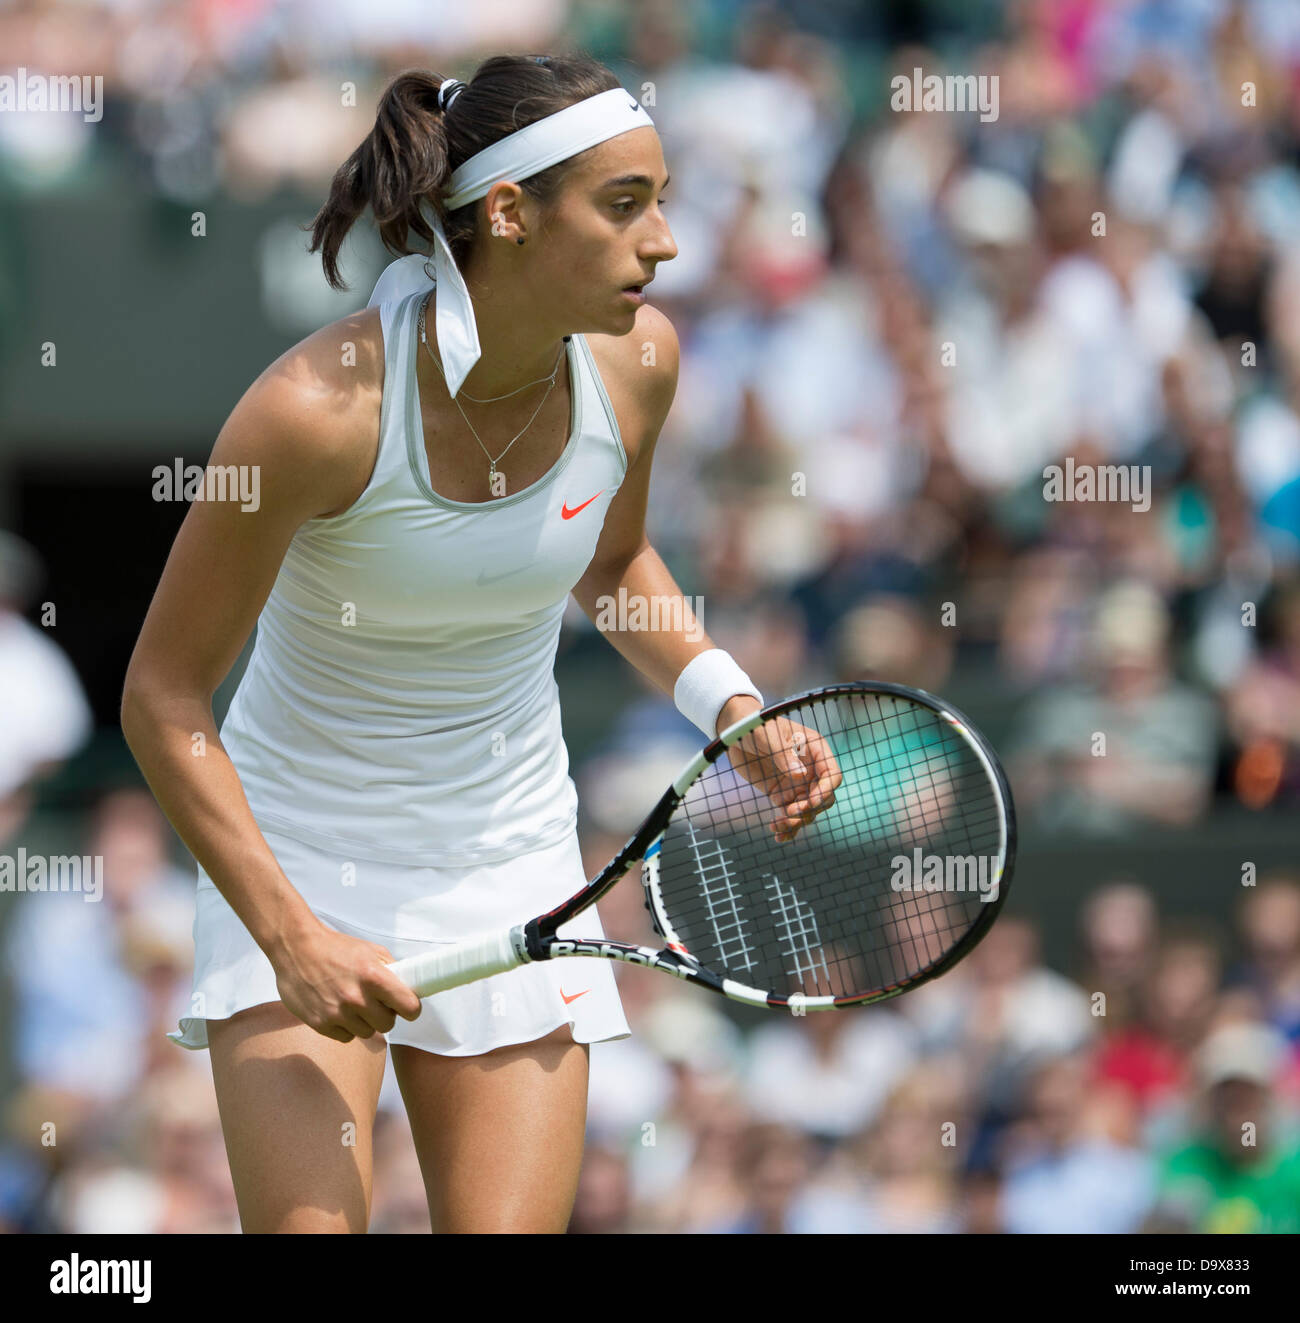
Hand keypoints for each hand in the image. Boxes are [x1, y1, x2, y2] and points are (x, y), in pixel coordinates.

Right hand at [270, 923, 423, 1042]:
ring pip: (367, 1032)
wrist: (296, 948)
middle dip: (385, 1014)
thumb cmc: (335, 948)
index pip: (409, 1006)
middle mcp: (356, 998)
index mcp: (373, 976)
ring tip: (353, 1003)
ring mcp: (337, 1013)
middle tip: (375, 1002)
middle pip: (388, 1024)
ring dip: (364, 1021)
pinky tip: (338, 1009)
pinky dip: (345, 1027)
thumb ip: (392, 970)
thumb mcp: (370, 950)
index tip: (406, 1006)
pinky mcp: (320, 1024)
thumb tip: (409, 987)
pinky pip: (346, 1037)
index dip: (411, 1008)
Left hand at [727, 715, 842, 841]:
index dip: (825, 791)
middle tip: (789, 812)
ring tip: (777, 825)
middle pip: (823, 798)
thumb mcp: (768, 736)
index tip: (810, 802)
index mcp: (815, 750)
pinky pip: (791, 815)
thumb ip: (783, 754)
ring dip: (796, 822)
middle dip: (809, 809)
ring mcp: (798, 784)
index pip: (832, 775)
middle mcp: (810, 769)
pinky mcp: (782, 795)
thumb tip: (801, 776)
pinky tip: (778, 835)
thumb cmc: (755, 726)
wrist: (734, 732)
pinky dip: (787, 828)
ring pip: (808, 811)